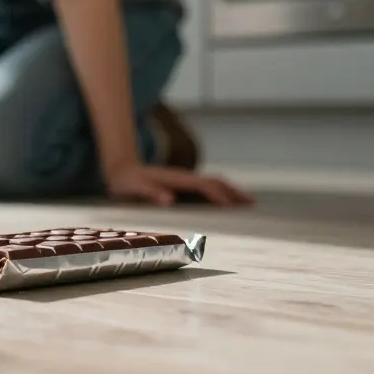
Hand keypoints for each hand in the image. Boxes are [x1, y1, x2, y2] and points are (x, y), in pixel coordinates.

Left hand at [104, 163, 253, 206]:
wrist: (120, 168)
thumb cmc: (126, 181)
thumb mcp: (133, 187)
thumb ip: (149, 193)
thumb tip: (168, 200)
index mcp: (175, 178)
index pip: (202, 185)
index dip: (216, 194)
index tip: (230, 206)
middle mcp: (183, 177)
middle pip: (214, 180)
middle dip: (233, 190)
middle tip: (252, 203)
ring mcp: (184, 179)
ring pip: (213, 181)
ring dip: (231, 190)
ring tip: (248, 201)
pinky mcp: (183, 183)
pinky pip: (207, 186)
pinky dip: (222, 192)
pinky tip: (227, 201)